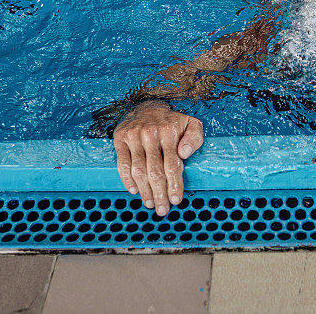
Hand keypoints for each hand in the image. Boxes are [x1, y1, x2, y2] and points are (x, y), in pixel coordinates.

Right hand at [113, 101, 203, 215]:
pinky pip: (122, 164)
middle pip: (154, 171)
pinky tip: (134, 190)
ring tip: (150, 203)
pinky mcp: (120, 138)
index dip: (174, 185)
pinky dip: (126, 180)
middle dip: (159, 193)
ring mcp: (133, 136)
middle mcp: (150, 133)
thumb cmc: (171, 121)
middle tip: (162, 209)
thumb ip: (194, 137)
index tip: (176, 200)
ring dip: (144, 191)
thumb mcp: (191, 123)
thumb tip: (185, 153)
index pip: (172, 164)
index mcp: (169, 131)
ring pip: (138, 170)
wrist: (146, 106)